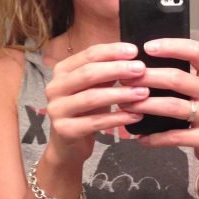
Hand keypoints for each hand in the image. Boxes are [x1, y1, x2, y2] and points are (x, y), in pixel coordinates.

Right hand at [44, 42, 149, 162]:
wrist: (67, 147)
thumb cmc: (85, 112)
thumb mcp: (95, 88)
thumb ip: (107, 74)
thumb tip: (133, 57)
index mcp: (62, 71)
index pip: (88, 55)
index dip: (111, 51)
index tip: (135, 51)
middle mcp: (54, 87)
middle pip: (88, 73)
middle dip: (117, 70)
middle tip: (141, 70)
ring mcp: (57, 109)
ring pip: (92, 97)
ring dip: (121, 94)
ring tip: (143, 93)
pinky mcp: (65, 130)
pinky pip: (95, 122)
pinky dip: (118, 118)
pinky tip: (136, 115)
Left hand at [123, 37, 198, 170]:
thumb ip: (185, 76)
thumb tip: (144, 64)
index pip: (195, 51)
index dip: (171, 46)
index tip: (146, 47)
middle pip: (177, 79)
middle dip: (147, 77)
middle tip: (124, 79)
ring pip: (173, 107)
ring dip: (145, 105)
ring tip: (125, 106)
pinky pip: (176, 136)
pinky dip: (155, 138)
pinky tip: (141, 138)